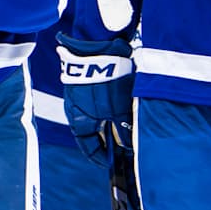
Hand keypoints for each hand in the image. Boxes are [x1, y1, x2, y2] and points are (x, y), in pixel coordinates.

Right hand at [58, 35, 132, 161]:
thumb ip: (122, 128)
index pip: (87, 145)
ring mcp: (85, 93)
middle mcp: (78, 109)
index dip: (99, 157)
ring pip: (101, 114)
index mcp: (78, 120)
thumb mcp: (116, 109)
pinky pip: (105, 100)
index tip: (111, 164)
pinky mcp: (94, 80)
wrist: (97, 46)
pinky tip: (130, 104)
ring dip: (115, 121)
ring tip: (132, 124)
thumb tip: (128, 145)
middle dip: (110, 139)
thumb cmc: (103, 81)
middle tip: (126, 146)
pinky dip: (117, 106)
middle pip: (95, 130)